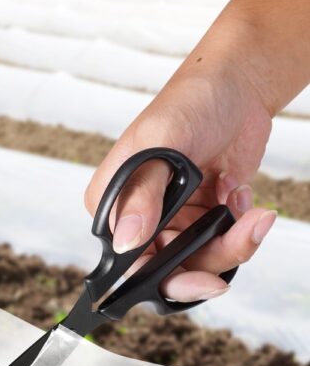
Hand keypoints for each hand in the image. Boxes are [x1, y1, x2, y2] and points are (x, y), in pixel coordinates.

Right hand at [84, 70, 276, 302]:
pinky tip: (239, 193)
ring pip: (199, 261)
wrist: (237, 87)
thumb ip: (141, 193)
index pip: (125, 260)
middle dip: (200, 270)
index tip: (194, 278)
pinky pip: (224, 244)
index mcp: (113, 205)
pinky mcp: (203, 218)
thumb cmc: (188, 103)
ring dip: (231, 245)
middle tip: (220, 278)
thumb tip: (126, 239)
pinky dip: (241, 227)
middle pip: (164, 269)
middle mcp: (140, 219)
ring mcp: (174, 221)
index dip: (155, 277)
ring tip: (252, 217)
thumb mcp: (160, 142)